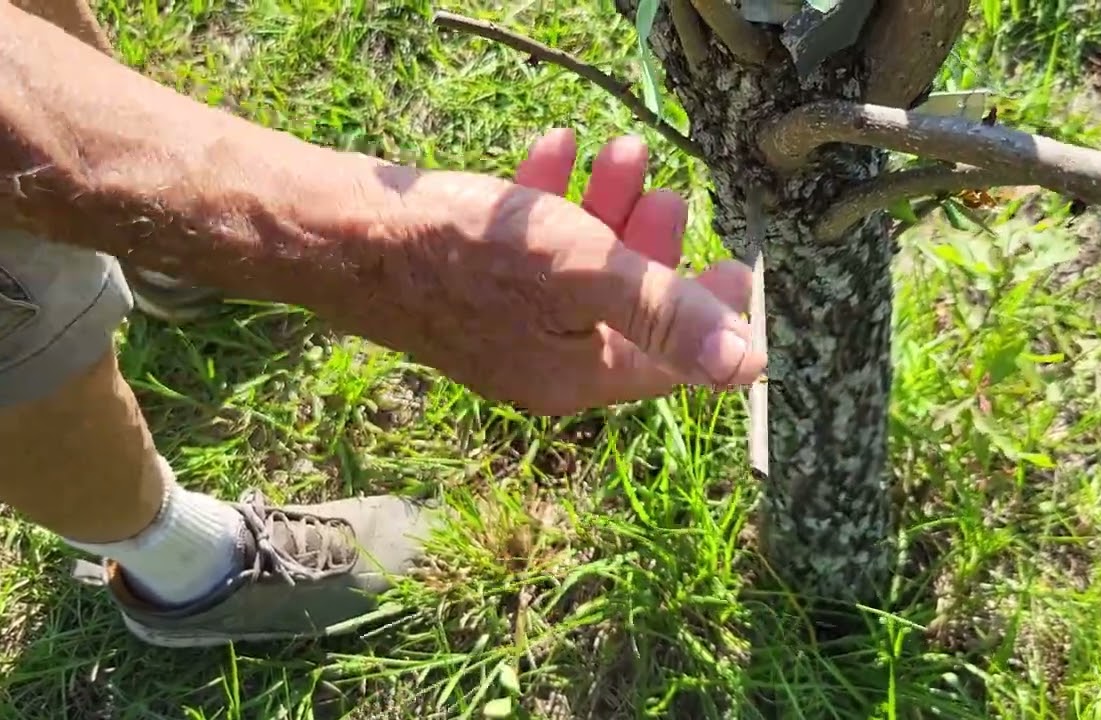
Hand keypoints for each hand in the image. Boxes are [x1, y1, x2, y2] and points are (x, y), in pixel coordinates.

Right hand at [314, 129, 764, 415]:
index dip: (711, 314)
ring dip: (606, 211)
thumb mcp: (582, 272)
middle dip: (653, 244)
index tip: (732, 259)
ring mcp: (505, 329)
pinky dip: (550, 207)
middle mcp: (545, 364)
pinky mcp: (473, 292)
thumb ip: (667, 314)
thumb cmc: (466, 252)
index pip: (671, 361)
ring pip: (579, 273)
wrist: (339, 235)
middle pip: (626, 311)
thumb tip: (752, 364)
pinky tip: (556, 150)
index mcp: (578, 376)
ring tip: (620, 151)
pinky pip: (530, 257)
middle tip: (670, 190)